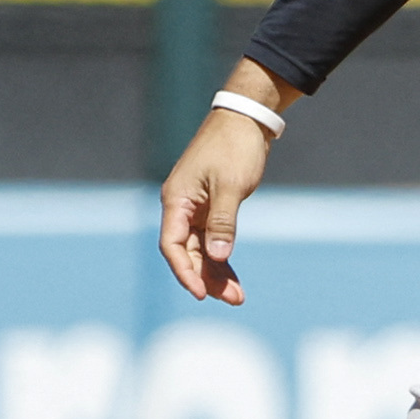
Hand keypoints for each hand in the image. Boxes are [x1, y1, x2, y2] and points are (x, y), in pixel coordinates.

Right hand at [156, 107, 273, 305]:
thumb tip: (217, 258)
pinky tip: (232, 277)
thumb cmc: (234, 147)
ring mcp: (195, 208)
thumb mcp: (231, 186)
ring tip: (237, 296)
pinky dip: (222, 257)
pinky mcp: (211, 207)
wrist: (246, 119)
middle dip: (207, 278)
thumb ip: (223, 223)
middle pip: (188, 253)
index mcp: (177, 200)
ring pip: (201, 250)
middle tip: (233, 299)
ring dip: (216, 273)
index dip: (184, 272)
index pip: (173, 245)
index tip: (199, 294)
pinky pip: (212, 240)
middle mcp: (181, 207)